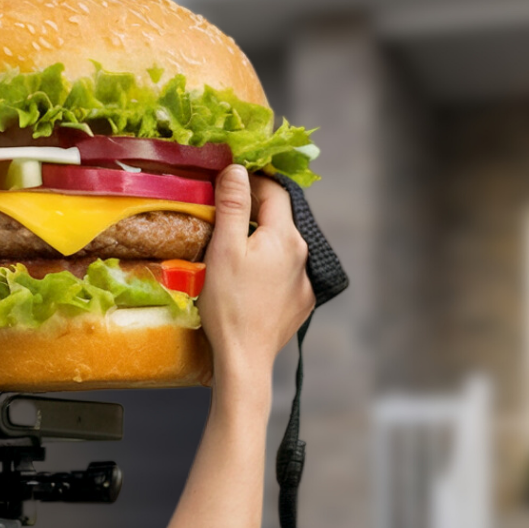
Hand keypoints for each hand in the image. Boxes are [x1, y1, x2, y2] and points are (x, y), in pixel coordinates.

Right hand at [197, 165, 313, 388]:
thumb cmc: (229, 304)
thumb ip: (232, 204)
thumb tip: (237, 169)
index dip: (251, 180)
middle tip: (224, 215)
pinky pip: (285, 273)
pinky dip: (268, 268)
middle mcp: (302, 254)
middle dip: (254, 211)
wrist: (244, 358)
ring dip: (261, 240)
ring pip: (282, 246)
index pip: (274, 191)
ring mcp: (304, 280)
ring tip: (234, 251)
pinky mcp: (301, 302)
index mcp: (285, 236)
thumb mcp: (224, 248)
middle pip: (279, 218)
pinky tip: (248, 280)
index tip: (228, 183)